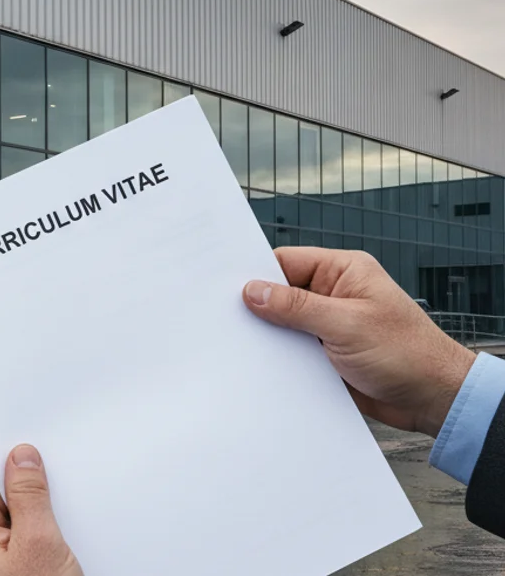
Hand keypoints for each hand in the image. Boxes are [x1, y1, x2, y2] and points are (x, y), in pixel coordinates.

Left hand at [0, 446, 81, 575]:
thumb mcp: (38, 542)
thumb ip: (29, 495)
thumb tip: (23, 459)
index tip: (22, 443)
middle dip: (20, 484)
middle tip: (48, 480)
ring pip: (5, 517)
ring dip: (30, 512)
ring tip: (55, 522)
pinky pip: (13, 538)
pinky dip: (33, 532)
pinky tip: (54, 538)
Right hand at [244, 247, 475, 437]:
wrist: (433, 399)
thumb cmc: (407, 354)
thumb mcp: (346, 325)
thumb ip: (296, 307)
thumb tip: (254, 291)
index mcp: (344, 271)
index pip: (286, 261)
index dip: (256, 273)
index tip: (226, 286)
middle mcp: (335, 293)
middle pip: (281, 292)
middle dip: (259, 307)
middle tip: (228, 319)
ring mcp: (329, 323)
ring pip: (284, 323)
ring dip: (270, 335)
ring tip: (244, 345)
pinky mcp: (326, 351)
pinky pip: (293, 348)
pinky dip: (280, 356)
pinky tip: (264, 365)